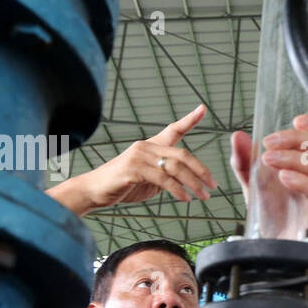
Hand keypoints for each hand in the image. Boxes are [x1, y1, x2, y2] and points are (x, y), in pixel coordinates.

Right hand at [47, 105, 217, 215]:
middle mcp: (145, 146)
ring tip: (204, 195)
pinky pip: (162, 179)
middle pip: (181, 154)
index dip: (189, 119)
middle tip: (213, 185)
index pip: (173, 129)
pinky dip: (177, 190)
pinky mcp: (133, 169)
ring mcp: (139, 156)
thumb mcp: (149, 180)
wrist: (94, 190)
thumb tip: (184, 182)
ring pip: (175, 168)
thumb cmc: (122, 185)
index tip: (203, 109)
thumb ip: (166, 176)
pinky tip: (185, 198)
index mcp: (151, 146)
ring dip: (193, 184)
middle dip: (201, 170)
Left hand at [231, 114, 307, 244]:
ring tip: (270, 162)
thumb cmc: (272, 216)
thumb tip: (238, 136)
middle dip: (298, 139)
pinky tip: (284, 178)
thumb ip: (244, 161)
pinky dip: (304, 182)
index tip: (297, 120)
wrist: (272, 250)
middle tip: (270, 143)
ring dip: (295, 159)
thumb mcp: (253, 184)